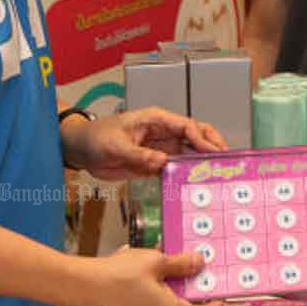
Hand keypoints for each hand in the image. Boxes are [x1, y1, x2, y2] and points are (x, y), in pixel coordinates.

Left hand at [65, 107, 227, 180]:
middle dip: (212, 146)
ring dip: (202, 163)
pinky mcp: (154, 164)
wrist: (80, 150)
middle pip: (195, 136)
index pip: (186, 126)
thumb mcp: (115, 146)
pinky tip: (196, 185)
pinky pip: (175, 169)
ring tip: (217, 175)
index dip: (202, 139)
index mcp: (156, 120)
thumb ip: (139, 154)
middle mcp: (163, 133)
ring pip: (189, 153)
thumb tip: (163, 161)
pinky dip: (186, 175)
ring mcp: (160, 149)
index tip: (213, 152)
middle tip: (226, 161)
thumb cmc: (95, 138)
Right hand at [85, 248, 220, 305]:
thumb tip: (199, 263)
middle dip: (196, 289)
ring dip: (178, 288)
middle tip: (197, 267)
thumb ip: (181, 264)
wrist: (85, 285)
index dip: (217, 304)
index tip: (220, 287)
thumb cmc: (118, 276)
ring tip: (173, 263)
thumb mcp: (156, 261)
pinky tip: (156, 271)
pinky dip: (164, 291)